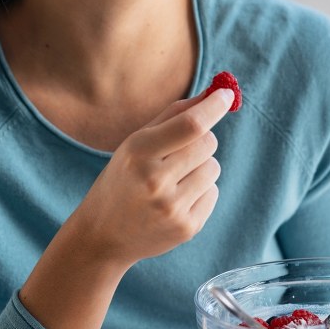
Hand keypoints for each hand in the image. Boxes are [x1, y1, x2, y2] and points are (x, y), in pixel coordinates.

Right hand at [69, 86, 235, 266]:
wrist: (103, 235)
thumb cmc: (122, 180)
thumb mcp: (135, 144)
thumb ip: (172, 116)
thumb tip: (211, 95)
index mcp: (138, 153)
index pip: (190, 125)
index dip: (213, 107)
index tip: (226, 93)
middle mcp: (155, 181)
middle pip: (207, 143)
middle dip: (202, 139)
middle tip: (181, 149)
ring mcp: (172, 208)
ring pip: (214, 168)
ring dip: (201, 166)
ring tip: (174, 179)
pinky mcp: (187, 228)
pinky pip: (213, 192)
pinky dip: (201, 191)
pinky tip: (176, 199)